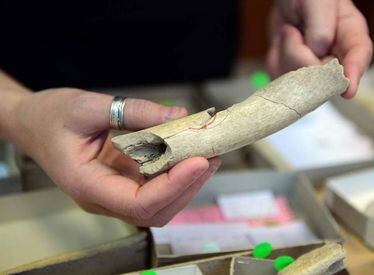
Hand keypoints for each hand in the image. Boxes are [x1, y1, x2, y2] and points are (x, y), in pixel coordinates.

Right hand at [11, 88, 220, 225]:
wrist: (33, 122)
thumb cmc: (51, 116)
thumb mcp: (88, 106)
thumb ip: (134, 112)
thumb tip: (179, 116)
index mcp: (87, 185)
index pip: (139, 203)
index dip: (173, 186)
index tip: (199, 161)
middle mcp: (103, 197)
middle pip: (155, 210)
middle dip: (187, 186)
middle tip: (211, 156)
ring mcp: (114, 192)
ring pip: (159, 204)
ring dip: (187, 183)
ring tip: (209, 155)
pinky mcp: (123, 182)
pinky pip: (155, 187)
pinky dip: (177, 174)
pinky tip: (191, 154)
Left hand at [267, 0, 372, 97]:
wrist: (286, 2)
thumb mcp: (317, 1)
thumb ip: (321, 26)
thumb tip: (317, 53)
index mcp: (351, 35)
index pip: (359, 56)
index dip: (353, 74)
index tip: (348, 91)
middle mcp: (336, 58)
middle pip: (322, 75)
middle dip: (300, 55)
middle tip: (291, 30)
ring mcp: (316, 71)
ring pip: (299, 79)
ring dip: (286, 52)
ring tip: (289, 31)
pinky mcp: (296, 77)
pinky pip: (282, 77)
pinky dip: (275, 58)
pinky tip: (282, 44)